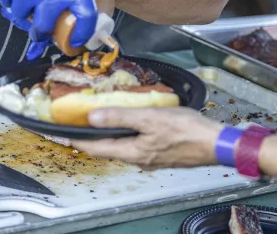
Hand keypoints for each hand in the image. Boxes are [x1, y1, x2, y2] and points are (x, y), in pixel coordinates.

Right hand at [0, 0, 108, 59]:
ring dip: (24, 16)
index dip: (82, 35)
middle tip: (43, 31)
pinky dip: (10, 2)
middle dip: (43, 34)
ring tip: (27, 7)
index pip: (85, 18)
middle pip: (45, 27)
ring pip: (22, 16)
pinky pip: (7, 1)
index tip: (75, 40)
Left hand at [73, 107, 221, 167]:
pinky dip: (128, 134)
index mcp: (132, 152)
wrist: (215, 143)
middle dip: (92, 138)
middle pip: (107, 149)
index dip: (77, 140)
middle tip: (80, 125)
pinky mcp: (162, 153)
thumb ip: (120, 117)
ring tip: (103, 120)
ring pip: (122, 147)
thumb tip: (93, 117)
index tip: (62, 134)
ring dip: (110, 135)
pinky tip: (133, 123)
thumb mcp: (150, 118)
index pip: (95, 148)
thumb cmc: (186, 130)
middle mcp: (138, 159)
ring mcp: (151, 158)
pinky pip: (137, 144)